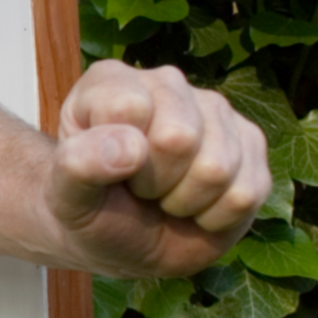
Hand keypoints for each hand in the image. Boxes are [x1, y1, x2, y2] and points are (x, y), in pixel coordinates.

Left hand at [48, 60, 270, 277]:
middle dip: (154, 182)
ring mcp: (216, 111)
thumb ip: (78, 165)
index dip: (117, 156)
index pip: (128, 108)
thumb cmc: (91, 207)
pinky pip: (246, 194)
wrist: (124, 236)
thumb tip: (130, 148)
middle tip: (138, 187)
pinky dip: (215, 218)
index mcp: (113, 81)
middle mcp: (169, 84)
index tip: (107, 168)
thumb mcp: (65, 194)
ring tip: (165, 196)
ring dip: (185, 201)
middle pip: (179, 137)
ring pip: (217, 168)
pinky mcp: (252, 144)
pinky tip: (195, 206)